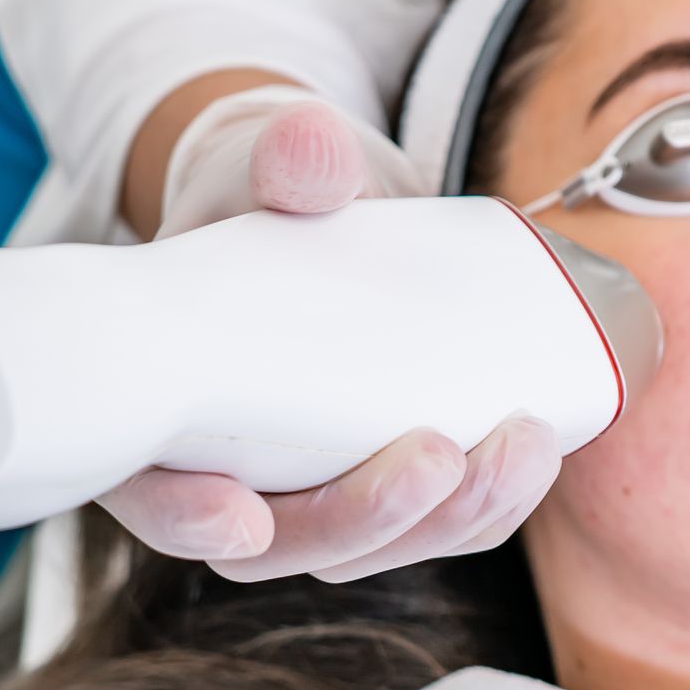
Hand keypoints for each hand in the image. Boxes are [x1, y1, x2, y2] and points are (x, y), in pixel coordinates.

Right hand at [101, 86, 566, 580]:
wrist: (330, 205)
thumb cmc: (275, 192)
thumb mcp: (269, 165)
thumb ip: (288, 158)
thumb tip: (311, 142)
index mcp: (163, 406)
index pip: (151, 491)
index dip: (185, 518)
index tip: (242, 520)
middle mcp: (231, 469)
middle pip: (282, 542)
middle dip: (365, 520)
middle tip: (442, 457)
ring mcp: (314, 487)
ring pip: (371, 547)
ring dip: (452, 518)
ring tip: (525, 445)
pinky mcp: (386, 477)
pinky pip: (436, 521)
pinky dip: (489, 502)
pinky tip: (538, 447)